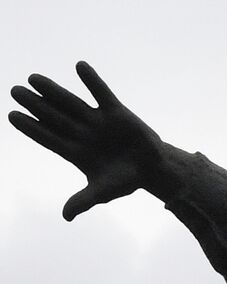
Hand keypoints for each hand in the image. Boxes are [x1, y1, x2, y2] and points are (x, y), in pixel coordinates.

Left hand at [9, 62, 165, 220]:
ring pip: (71, 102)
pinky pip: (102, 93)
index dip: (31, 127)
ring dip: (53, 91)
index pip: (47, 137)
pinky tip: (79, 66)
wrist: (153, 169)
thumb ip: (84, 200)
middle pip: (53, 116)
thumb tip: (66, 215)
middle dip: (35, 104)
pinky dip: (92, 80)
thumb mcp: (104, 192)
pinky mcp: (116, 111)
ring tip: (33, 78)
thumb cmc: (125, 180)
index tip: (12, 116)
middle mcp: (81, 132)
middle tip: (15, 91)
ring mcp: (97, 120)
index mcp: (74, 151)